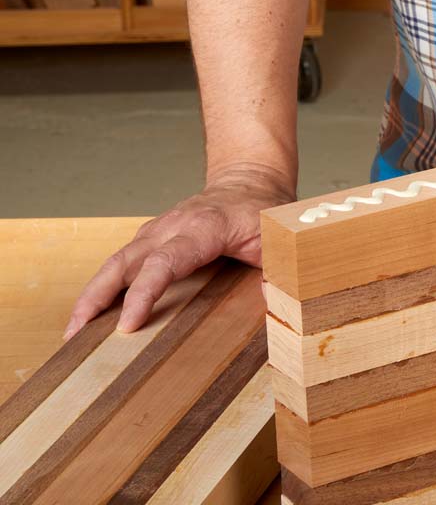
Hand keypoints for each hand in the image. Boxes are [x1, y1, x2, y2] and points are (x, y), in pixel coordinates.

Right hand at [64, 164, 294, 338]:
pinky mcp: (152, 238)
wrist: (250, 180)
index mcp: (204, 228)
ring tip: (73, 333)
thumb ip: (279, 270)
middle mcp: (173, 226)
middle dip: (96, 297)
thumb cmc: (265, 210)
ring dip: (91, 294)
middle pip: (125, 261)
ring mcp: (158, 230)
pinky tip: (94, 313)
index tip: (127, 324)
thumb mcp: (282, 238)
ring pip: (116, 261)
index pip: (165, 261)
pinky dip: (104, 286)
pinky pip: (123, 262)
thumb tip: (273, 304)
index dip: (144, 292)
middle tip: (76, 336)